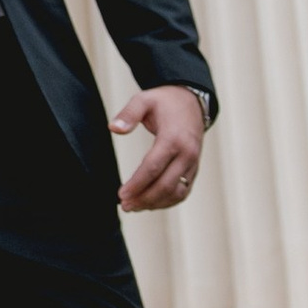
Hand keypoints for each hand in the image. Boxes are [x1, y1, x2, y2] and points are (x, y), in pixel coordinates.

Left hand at [115, 84, 207, 211]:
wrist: (192, 102)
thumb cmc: (165, 101)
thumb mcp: (144, 99)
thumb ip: (128, 113)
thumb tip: (113, 128)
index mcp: (173, 138)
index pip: (153, 168)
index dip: (137, 183)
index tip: (121, 194)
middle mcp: (187, 154)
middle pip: (166, 185)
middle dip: (145, 198)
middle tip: (125, 206)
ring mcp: (193, 163)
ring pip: (176, 192)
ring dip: (156, 203)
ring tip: (134, 207)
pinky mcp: (194, 169)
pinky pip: (183, 191)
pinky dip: (168, 201)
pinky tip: (150, 203)